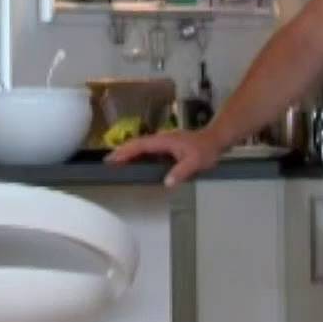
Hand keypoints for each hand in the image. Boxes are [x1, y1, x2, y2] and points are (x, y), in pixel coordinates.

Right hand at [106, 128, 224, 186]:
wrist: (215, 139)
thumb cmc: (205, 149)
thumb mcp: (196, 162)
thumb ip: (181, 171)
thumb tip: (166, 183)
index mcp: (164, 141)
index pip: (140, 145)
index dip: (125, 152)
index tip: (112, 159)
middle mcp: (160, 139)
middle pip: (136, 144)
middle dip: (121, 152)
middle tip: (107, 163)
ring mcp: (163, 142)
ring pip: (141, 146)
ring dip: (128, 153)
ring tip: (115, 164)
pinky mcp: (166, 146)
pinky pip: (148, 150)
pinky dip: (138, 155)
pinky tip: (134, 164)